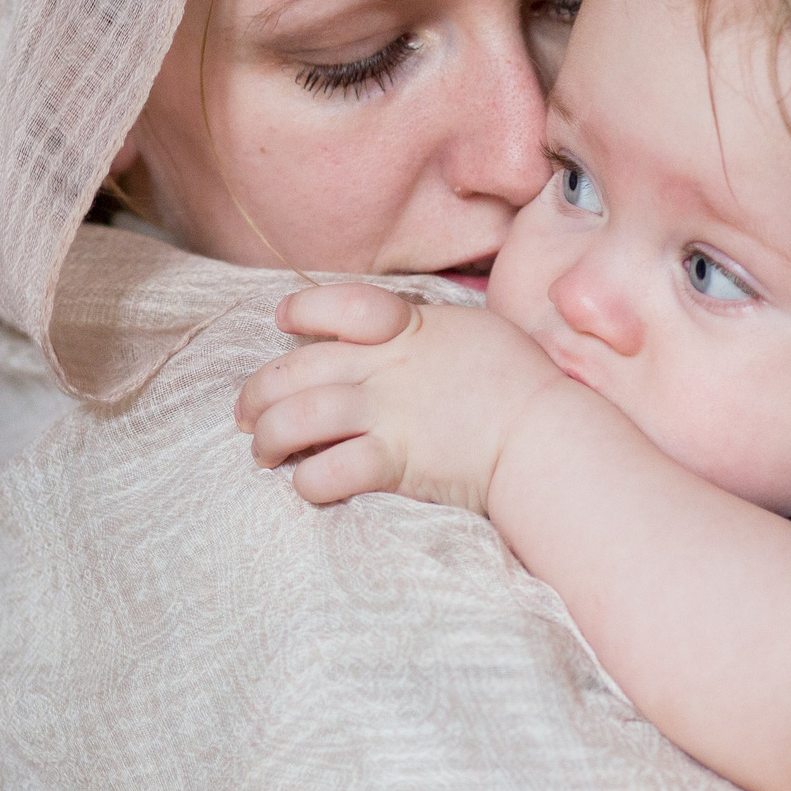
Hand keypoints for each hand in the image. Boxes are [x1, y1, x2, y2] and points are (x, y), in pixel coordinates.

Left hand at [234, 283, 572, 511]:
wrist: (545, 432)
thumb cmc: (523, 381)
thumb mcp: (475, 331)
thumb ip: (431, 329)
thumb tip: (408, 333)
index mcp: (406, 328)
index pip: (338, 305)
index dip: (301, 311)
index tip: (282, 322)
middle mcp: (385, 367)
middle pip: (295, 370)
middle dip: (257, 393)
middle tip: (245, 414)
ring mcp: (386, 413)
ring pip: (296, 420)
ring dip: (268, 439)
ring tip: (262, 453)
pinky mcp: (393, 461)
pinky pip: (328, 471)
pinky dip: (308, 481)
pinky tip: (307, 485)